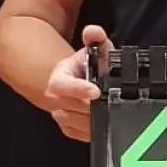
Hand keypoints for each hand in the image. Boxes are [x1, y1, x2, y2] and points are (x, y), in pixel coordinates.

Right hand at [45, 24, 107, 141]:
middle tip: (111, 103)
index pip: (63, 85)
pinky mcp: (68, 129)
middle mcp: (55, 98)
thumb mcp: (95, 49)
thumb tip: (94, 31)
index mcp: (58, 77)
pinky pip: (82, 134)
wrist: (77, 82)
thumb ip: (96, 38)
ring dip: (96, 119)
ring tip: (109, 109)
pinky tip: (103, 119)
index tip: (95, 92)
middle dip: (94, 107)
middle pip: (74, 107)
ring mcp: (60, 115)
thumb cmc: (86, 66)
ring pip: (78, 123)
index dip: (79, 89)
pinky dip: (94, 129)